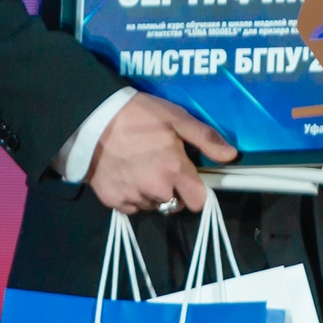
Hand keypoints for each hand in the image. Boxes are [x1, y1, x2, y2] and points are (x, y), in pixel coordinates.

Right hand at [87, 93, 235, 215]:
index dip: (197, 192)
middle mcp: (156, 190)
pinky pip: (131, 207)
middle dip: (173, 191)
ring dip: (152, 194)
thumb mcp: (176, 118)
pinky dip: (132, 196)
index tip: (191, 180)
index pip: (198, 202)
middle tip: (162, 168)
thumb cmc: (138, 114)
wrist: (91, 119)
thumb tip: (231, 155)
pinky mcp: (112, 201)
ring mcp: (133, 197)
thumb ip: (204, 138)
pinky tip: (126, 175)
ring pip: (152, 206)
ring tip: (141, 168)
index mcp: (175, 171)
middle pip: (175, 205)